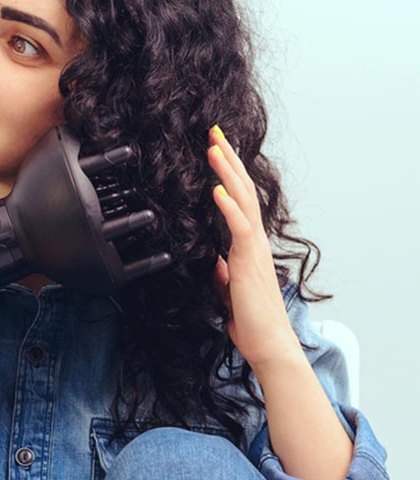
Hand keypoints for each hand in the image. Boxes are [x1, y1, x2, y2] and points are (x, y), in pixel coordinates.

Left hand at [208, 125, 300, 369]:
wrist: (267, 346)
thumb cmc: (251, 322)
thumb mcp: (229, 292)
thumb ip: (222, 273)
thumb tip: (214, 262)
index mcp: (247, 246)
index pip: (238, 200)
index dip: (227, 174)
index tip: (215, 150)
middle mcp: (253, 242)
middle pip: (242, 191)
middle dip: (228, 160)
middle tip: (214, 133)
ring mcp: (253, 250)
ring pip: (242, 202)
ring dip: (227, 173)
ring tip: (213, 147)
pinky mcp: (249, 263)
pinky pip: (240, 229)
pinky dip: (228, 207)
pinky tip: (217, 190)